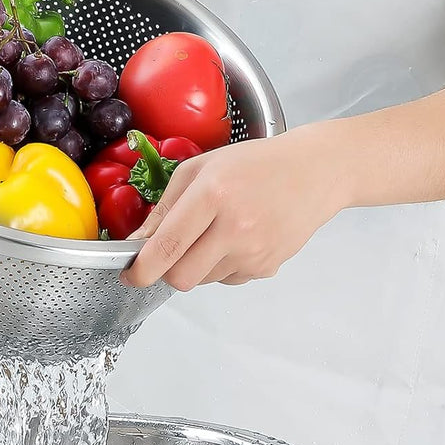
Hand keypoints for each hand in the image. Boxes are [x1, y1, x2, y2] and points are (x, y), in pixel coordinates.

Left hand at [121, 125, 347, 289]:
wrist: (315, 172)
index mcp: (212, 195)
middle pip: (182, 277)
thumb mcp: (200, 168)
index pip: (167, 246)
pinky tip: (237, 238)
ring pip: (203, 281)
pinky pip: (228, 280)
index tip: (129, 275)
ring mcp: (254, 251)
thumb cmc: (256, 164)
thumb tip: (138, 242)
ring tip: (215, 232)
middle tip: (171, 251)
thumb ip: (164, 207)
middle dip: (167, 271)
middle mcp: (235, 227)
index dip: (141, 269)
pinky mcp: (268, 267)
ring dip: (197, 265)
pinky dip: (222, 266)